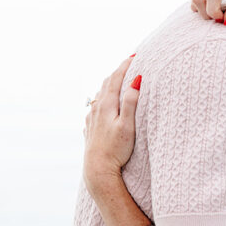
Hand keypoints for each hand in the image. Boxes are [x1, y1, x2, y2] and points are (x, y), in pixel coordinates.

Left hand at [83, 57, 140, 198]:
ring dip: (110, 84)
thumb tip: (136, 80)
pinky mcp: (90, 127)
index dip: (125, 65)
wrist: (98, 170)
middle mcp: (96, 108)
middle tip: (129, 62)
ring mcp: (91, 118)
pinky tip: (105, 102)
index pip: (116, 78)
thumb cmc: (116, 149)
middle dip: (118, 72)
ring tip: (119, 79)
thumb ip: (131, 102)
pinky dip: (103, 98)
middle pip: (106, 83)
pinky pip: (96, 107)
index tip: (135, 55)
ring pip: (100, 94)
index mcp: (106, 105)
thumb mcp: (127, 125)